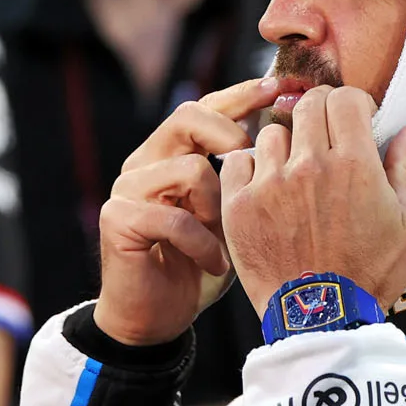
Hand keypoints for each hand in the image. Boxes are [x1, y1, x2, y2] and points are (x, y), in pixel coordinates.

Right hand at [94, 77, 282, 344]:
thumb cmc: (200, 266)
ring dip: (219, 207)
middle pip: (187, 116)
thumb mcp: (232, 215)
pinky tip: (215, 265)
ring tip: (228, 239)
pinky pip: (174, 217)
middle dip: (230, 133)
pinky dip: (202, 244)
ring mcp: (127, 189)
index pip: (203, 108)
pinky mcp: (118, 219)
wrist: (156, 317)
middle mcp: (144, 163)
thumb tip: (287, 138)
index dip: (238, 95)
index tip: (275, 88)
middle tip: (256, 162)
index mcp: (170, 154)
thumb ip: (245, 178)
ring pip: (189, 168)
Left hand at [219, 85, 405, 317]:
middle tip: (325, 136)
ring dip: (286, 143)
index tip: (355, 122)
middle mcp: (310, 165)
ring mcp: (270, 184)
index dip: (353, 105)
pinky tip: (267, 187)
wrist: (322, 319)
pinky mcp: (240, 205)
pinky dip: (251, 167)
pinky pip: (238, 161)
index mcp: (355, 164)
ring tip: (296, 170)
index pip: (345, 98)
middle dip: (320, 112)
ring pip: (273, 132)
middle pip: (308, 104)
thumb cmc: (371, 274)